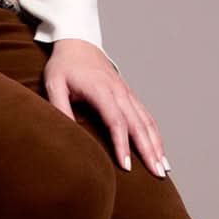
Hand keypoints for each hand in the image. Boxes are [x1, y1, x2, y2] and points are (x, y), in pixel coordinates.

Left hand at [43, 39, 169, 178]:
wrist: (78, 43)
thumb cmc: (64, 66)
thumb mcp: (54, 84)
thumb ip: (60, 108)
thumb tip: (67, 135)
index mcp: (101, 90)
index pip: (116, 121)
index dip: (122, 144)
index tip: (127, 166)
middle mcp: (119, 92)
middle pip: (138, 125)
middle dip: (149, 151)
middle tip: (157, 175)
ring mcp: (127, 93)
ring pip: (147, 122)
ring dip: (157, 146)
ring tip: (164, 169)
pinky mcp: (130, 95)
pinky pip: (147, 117)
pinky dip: (155, 135)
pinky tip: (160, 151)